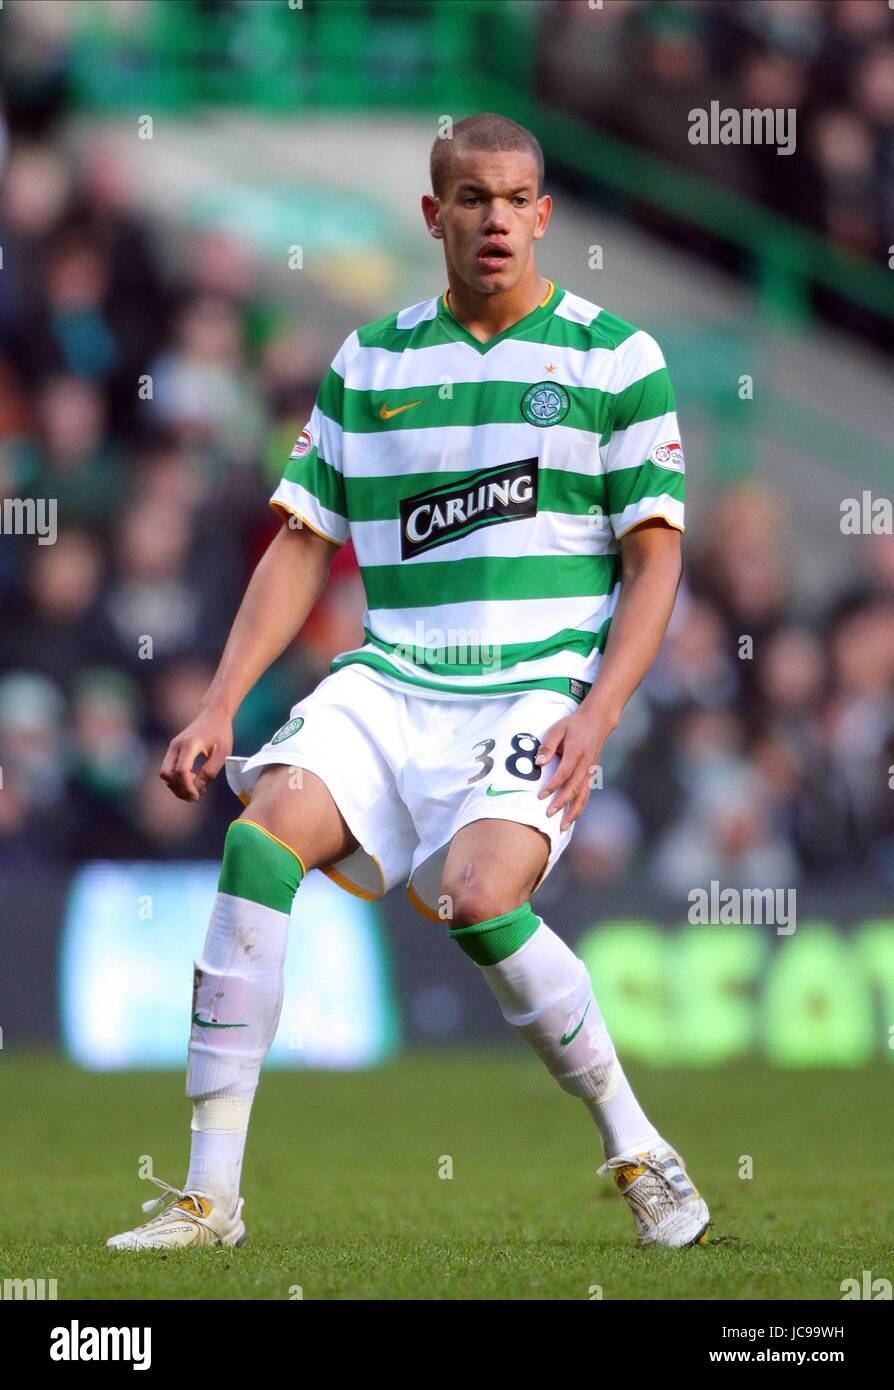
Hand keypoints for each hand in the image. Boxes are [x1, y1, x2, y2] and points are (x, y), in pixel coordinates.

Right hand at [159, 706, 232, 801]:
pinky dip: (177, 779)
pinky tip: (193, 780)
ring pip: (165, 773)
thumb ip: (210, 772)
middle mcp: (176, 746)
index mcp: (189, 745)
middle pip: (167, 774)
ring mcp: (172, 747)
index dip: (188, 787)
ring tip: (196, 789)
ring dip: (177, 785)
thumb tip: (197, 788)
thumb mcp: (222, 753)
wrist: (213, 714)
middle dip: (178, 789)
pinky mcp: (173, 750)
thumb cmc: (220, 733)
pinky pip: (169, 769)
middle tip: (196, 795)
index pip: (181, 771)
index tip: (198, 795)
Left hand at [535, 707, 616, 830]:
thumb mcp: (558, 729)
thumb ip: (547, 746)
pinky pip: (586, 794)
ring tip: (563, 826)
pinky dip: (580, 807)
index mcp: (576, 752)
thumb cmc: (574, 725)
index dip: (553, 785)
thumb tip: (538, 762)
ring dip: (574, 812)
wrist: (598, 722)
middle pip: (574, 787)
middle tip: (548, 815)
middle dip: (562, 803)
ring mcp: (591, 771)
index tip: (541, 796)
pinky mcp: (592, 774)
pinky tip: (572, 817)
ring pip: (583, 795)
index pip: (564, 772)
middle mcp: (585, 764)